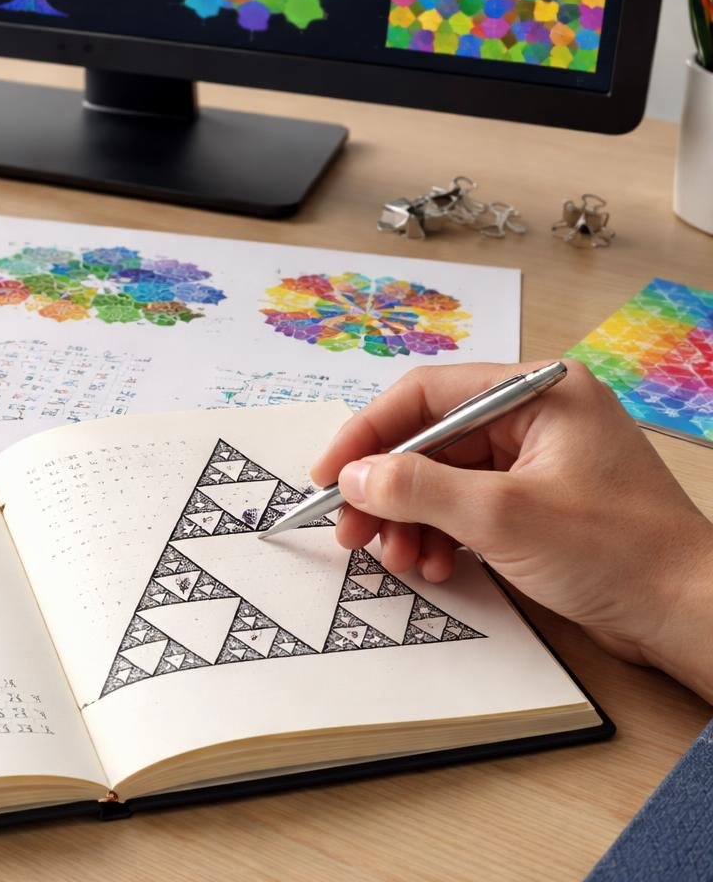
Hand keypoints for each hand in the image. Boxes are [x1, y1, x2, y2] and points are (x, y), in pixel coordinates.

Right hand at [310, 360, 712, 701]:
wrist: (688, 613)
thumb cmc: (617, 552)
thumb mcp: (501, 515)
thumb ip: (417, 487)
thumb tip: (354, 476)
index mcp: (538, 393)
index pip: (427, 395)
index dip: (368, 434)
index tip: (329, 474)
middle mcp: (536, 417)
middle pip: (430, 439)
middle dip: (386, 489)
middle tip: (350, 529)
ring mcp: (537, 461)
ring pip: (442, 478)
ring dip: (410, 520)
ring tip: (399, 559)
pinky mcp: (537, 504)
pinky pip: (466, 507)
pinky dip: (440, 535)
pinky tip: (434, 566)